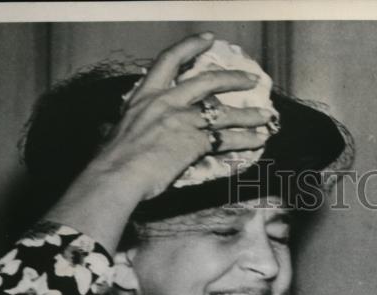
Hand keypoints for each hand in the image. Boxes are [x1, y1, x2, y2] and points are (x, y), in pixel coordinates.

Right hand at [45, 32, 273, 250]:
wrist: (117, 174)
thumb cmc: (112, 159)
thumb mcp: (116, 130)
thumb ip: (127, 125)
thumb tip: (110, 129)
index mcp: (144, 95)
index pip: (169, 60)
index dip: (190, 46)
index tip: (208, 38)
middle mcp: (166, 101)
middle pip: (207, 81)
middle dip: (233, 79)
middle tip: (252, 79)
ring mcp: (182, 120)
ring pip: (224, 113)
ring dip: (249, 115)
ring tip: (266, 117)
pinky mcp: (195, 141)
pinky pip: (227, 138)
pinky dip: (246, 139)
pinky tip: (259, 140)